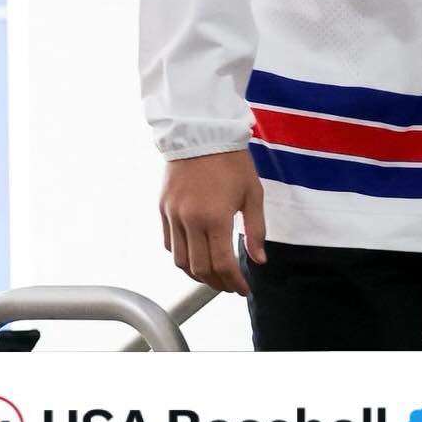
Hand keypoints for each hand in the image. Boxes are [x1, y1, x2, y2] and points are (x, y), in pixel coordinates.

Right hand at [159, 151, 265, 293]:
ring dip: (197, 274)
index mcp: (215, 218)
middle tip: (229, 285)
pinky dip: (181, 257)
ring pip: (180, 261)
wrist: (200, 132)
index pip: (222, 264)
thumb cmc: (231, 161)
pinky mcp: (163, 208)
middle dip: (217, 283)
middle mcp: (190, 220)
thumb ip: (256, 230)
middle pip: (200, 268)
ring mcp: (173, 215)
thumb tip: (258, 259)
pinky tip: (195, 256)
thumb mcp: (253, 194)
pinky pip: (168, 243)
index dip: (233, 282)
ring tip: (213, 275)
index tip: (242, 288)